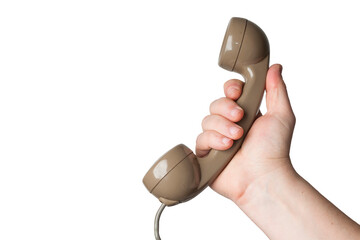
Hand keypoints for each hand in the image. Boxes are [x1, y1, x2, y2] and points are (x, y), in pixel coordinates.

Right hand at [196, 64, 295, 203]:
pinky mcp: (206, 154)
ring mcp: (217, 139)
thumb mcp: (281, 115)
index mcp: (245, 113)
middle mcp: (229, 124)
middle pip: (216, 103)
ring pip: (207, 120)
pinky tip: (226, 148)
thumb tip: (275, 67)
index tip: (238, 92)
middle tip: (240, 119)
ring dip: (223, 127)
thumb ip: (276, 90)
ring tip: (236, 139)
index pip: (229, 92)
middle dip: (227, 109)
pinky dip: (213, 141)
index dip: (230, 89)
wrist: (264, 177)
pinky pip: (201, 139)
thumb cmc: (275, 150)